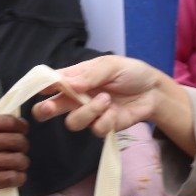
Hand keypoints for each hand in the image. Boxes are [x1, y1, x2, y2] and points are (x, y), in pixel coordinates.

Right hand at [0, 115, 27, 195]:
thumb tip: (0, 123)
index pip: (10, 122)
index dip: (21, 127)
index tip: (22, 131)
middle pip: (18, 141)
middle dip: (22, 146)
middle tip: (19, 150)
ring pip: (18, 160)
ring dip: (22, 163)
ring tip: (18, 165)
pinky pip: (12, 177)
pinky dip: (18, 177)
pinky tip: (14, 177)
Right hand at [32, 56, 195, 151]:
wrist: (153, 91)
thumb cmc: (130, 73)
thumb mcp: (110, 66)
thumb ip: (89, 75)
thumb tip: (67, 85)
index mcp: (75, 78)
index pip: (51, 83)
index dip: (42, 87)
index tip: (43, 89)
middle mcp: (76, 97)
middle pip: (49, 108)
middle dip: (44, 110)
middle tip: (48, 108)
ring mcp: (88, 114)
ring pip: (72, 122)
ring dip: (89, 111)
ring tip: (106, 100)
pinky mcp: (102, 126)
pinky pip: (95, 129)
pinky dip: (106, 120)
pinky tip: (115, 111)